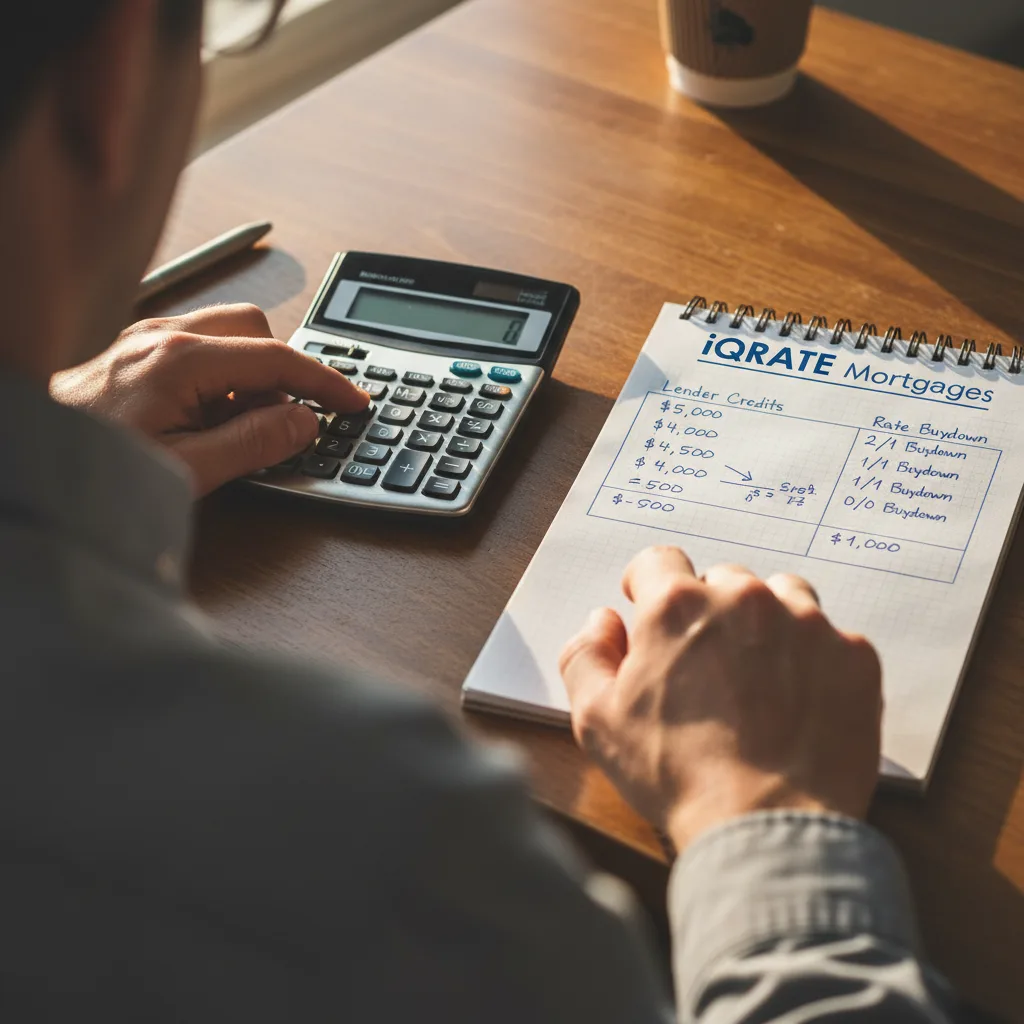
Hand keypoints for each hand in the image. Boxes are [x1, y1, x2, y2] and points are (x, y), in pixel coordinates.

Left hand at [50, 304, 368, 495]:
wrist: (27, 460)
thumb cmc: (92, 470)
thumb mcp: (187, 470)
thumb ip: (253, 443)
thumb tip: (303, 422)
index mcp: (179, 360)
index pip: (278, 358)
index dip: (325, 382)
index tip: (353, 402)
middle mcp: (162, 336)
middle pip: (255, 330)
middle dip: (279, 373)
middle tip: (275, 422)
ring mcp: (143, 339)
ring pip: (226, 336)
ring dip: (247, 376)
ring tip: (229, 429)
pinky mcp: (132, 351)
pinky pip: (197, 348)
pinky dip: (218, 378)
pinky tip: (200, 419)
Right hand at [559, 547, 881, 851]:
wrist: (768, 826)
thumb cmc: (678, 775)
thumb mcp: (597, 720)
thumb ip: (586, 655)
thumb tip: (603, 621)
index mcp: (678, 606)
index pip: (659, 561)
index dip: (650, 587)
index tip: (653, 612)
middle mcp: (745, 598)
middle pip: (722, 580)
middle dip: (711, 613)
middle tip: (709, 666)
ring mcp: (807, 623)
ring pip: (782, 596)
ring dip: (767, 624)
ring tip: (759, 679)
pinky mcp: (854, 656)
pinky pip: (831, 638)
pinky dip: (815, 660)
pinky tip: (800, 703)